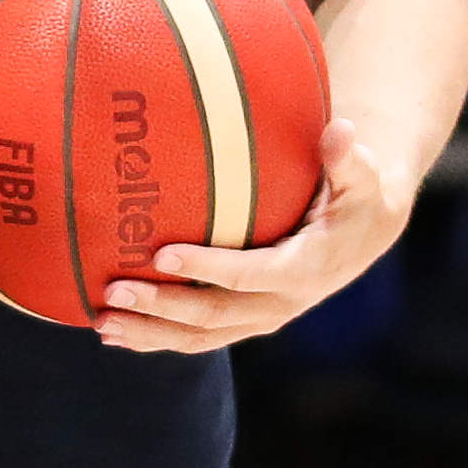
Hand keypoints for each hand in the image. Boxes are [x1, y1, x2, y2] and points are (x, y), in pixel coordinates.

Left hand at [97, 120, 410, 351]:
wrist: (364, 232)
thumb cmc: (356, 195)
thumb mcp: (361, 175)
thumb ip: (348, 159)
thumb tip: (340, 130)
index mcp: (306, 269)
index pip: (251, 274)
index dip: (208, 268)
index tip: (161, 254)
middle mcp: (283, 301)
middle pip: (217, 313)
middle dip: (164, 306)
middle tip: (114, 291)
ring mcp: (263, 315)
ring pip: (204, 335)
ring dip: (152, 332)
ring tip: (103, 323)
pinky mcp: (247, 318)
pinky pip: (201, 335)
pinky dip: (159, 337)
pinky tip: (115, 335)